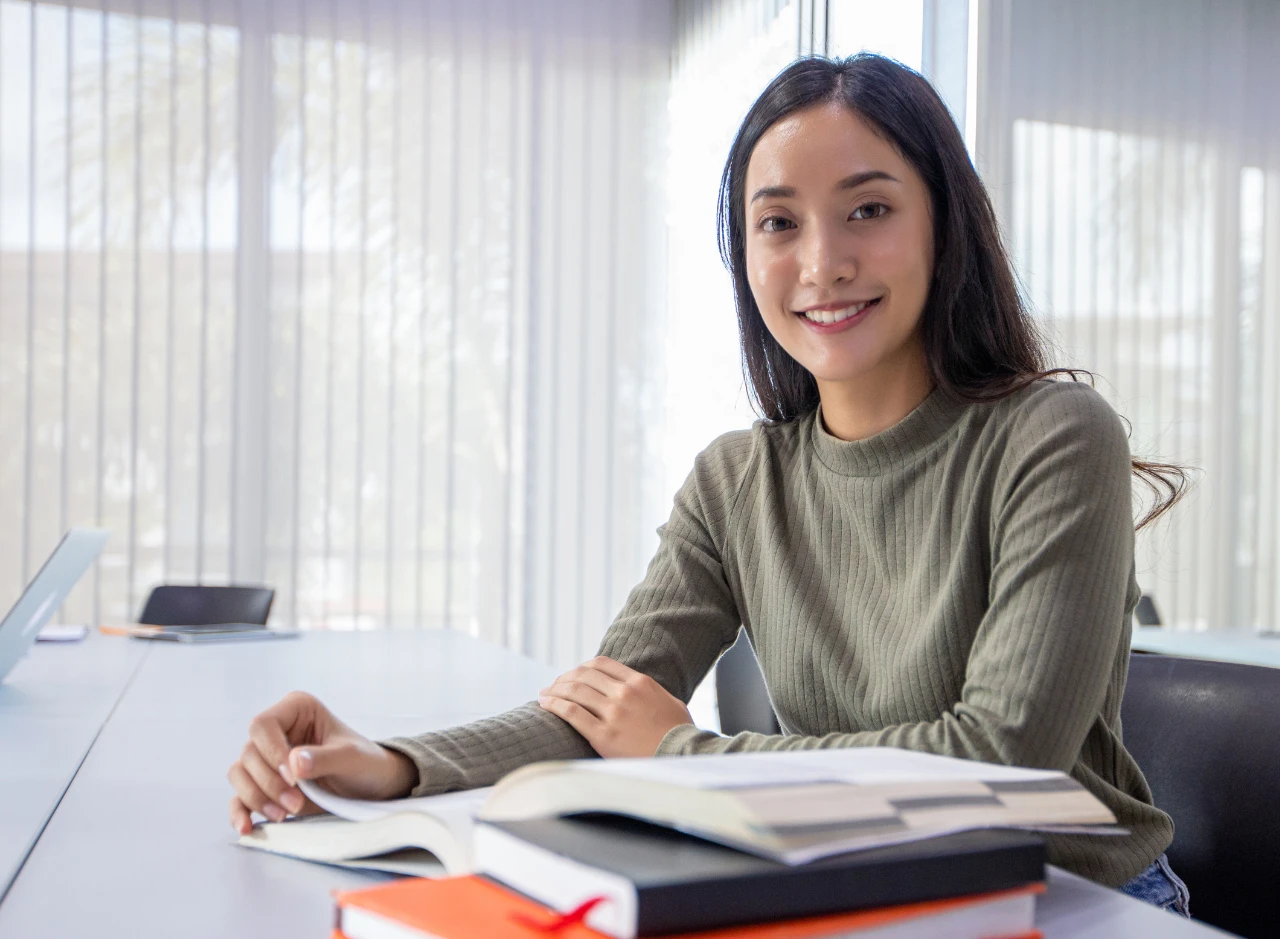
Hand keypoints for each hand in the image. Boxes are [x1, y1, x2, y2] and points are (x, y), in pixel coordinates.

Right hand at [226, 691, 418, 834]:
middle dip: (269, 783)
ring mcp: (267, 758)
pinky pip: (239, 796)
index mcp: (297, 709)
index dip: (272, 752)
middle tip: (296, 803)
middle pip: (249, 753)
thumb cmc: (365, 762)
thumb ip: (325, 758)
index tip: (293, 777)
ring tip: (284, 815)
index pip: (263, 725)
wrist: (371, 786)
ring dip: (257, 798)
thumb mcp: (352, 758)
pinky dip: (240, 812)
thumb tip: (294, 762)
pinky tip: (247, 828)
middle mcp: (277, 730)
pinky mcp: (264, 784)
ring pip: (240, 774)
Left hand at [537, 656, 692, 757]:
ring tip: (544, 694)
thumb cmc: (679, 733)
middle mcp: (624, 693)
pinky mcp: (603, 735)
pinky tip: (545, 704)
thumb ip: (649, 692)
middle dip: (565, 678)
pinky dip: (554, 705)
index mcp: (640, 682)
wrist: (682, 758)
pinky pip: (572, 713)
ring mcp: (613, 713)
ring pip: (574, 691)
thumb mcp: (669, 701)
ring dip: (554, 690)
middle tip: (554, 686)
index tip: (573, 675)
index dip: (582, 667)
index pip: (601, 664)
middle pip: (584, 675)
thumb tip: (637, 690)